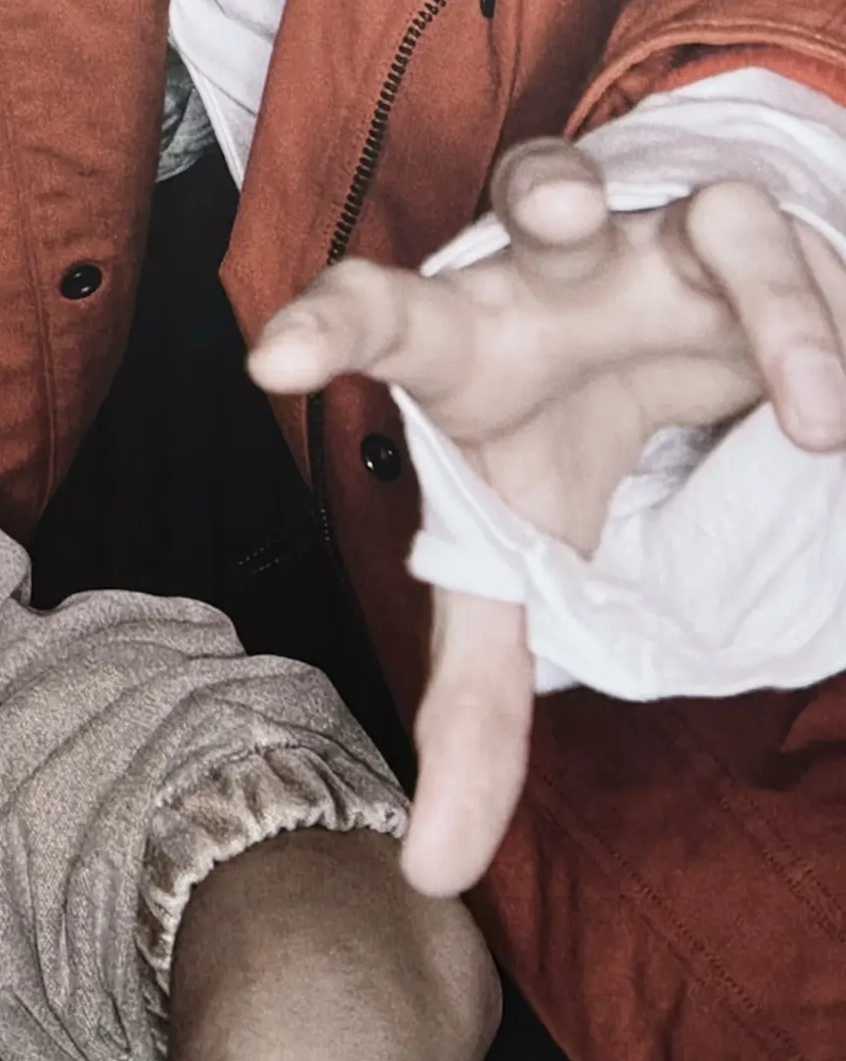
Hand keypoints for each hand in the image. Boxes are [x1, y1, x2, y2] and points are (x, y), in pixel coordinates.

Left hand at [247, 139, 845, 896]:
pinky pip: (810, 253)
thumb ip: (474, 704)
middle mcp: (560, 266)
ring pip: (706, 210)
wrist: (665, 336)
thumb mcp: (517, 562)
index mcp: (468, 341)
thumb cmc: (555, 434)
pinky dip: (836, 328)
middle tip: (557, 226)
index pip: (382, 315)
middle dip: (549, 192)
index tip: (272, 359)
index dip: (330, 325)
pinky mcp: (767, 241)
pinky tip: (842, 416)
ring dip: (770, 303)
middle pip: (538, 187)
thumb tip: (428, 873)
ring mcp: (670, 236)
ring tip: (816, 419)